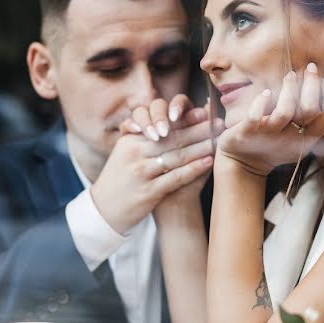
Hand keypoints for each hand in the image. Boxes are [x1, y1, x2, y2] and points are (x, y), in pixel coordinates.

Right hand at [91, 100, 217, 234]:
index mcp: (130, 141)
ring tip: (218, 140)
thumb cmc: (119, 179)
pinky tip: (209, 162)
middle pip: (173, 138)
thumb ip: (141, 135)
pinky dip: (194, 168)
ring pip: (177, 156)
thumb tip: (166, 119)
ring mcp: (141, 172)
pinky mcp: (149, 191)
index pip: (161, 126)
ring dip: (201, 147)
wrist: (104, 210)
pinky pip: (176, 177)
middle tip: (219, 123)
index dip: (185, 118)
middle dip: (198, 130)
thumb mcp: (124, 152)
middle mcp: (135, 153)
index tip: (204, 112)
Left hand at [216, 63, 323, 176]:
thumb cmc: (272, 144)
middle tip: (310, 68)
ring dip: (288, 89)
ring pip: (284, 111)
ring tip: (289, 76)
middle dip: (312, 85)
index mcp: (306, 140)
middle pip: (309, 110)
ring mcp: (268, 136)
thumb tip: (321, 85)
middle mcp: (290, 139)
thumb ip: (308, 119)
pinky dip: (260, 102)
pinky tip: (264, 93)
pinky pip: (255, 117)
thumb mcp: (296, 137)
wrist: (242, 163)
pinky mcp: (247, 133)